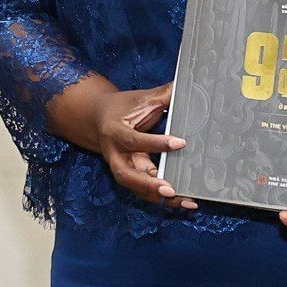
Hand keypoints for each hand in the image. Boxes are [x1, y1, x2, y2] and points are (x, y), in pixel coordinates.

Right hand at [93, 82, 195, 208]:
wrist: (99, 119)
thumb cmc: (122, 108)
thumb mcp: (140, 98)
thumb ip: (163, 94)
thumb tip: (187, 86)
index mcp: (115, 132)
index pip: (135, 141)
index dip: (156, 143)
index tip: (180, 142)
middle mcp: (115, 155)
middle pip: (127, 176)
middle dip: (148, 184)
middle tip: (170, 189)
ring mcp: (123, 168)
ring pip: (138, 189)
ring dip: (160, 197)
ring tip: (186, 200)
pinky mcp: (133, 176)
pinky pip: (147, 190)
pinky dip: (164, 197)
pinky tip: (185, 200)